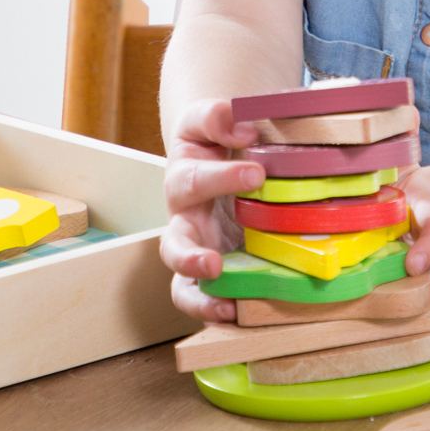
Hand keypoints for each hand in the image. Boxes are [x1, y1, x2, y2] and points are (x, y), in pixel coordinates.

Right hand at [160, 98, 264, 324]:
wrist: (217, 156)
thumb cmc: (216, 140)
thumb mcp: (211, 120)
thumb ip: (220, 116)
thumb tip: (244, 128)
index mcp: (184, 178)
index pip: (194, 177)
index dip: (222, 177)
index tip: (256, 172)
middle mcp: (184, 220)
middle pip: (173, 243)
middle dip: (190, 257)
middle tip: (213, 263)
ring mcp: (197, 251)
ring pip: (181, 282)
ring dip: (200, 296)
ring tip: (225, 306)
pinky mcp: (213, 274)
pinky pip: (204, 299)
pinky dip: (215, 311)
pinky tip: (241, 314)